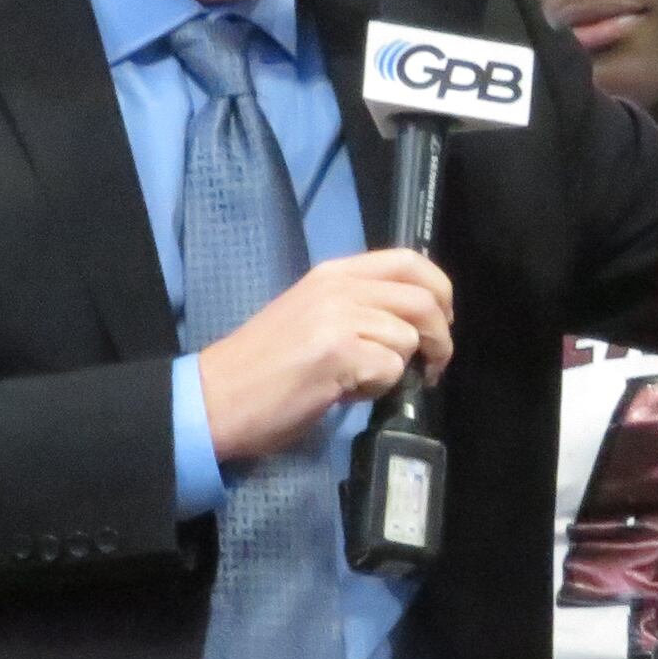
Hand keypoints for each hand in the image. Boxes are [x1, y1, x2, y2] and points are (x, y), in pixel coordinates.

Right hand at [195, 250, 455, 462]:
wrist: (216, 398)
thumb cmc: (261, 368)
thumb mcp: (311, 317)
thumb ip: (358, 309)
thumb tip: (410, 323)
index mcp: (333, 273)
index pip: (409, 260)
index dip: (440, 290)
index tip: (441, 321)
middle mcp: (338, 287)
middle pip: (423, 299)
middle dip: (439, 338)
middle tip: (432, 366)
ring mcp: (338, 317)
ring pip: (408, 338)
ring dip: (398, 369)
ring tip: (361, 382)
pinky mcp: (338, 353)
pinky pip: (391, 369)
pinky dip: (378, 389)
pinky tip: (346, 393)